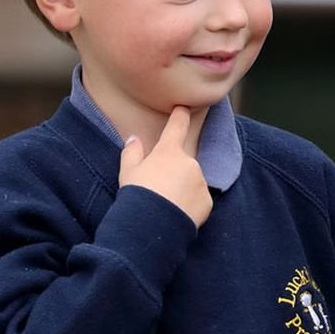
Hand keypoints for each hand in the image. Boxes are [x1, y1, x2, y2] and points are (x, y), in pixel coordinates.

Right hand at [118, 106, 211, 226]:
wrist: (152, 225)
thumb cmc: (136, 194)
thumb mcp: (127, 171)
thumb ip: (132, 152)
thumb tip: (134, 138)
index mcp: (169, 151)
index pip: (177, 126)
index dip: (181, 115)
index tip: (184, 108)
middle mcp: (189, 162)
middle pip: (182, 162)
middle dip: (173, 171)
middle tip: (157, 189)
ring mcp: (201, 181)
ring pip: (192, 181)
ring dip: (182, 188)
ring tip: (165, 203)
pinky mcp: (207, 200)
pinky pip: (198, 199)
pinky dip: (189, 204)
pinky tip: (175, 212)